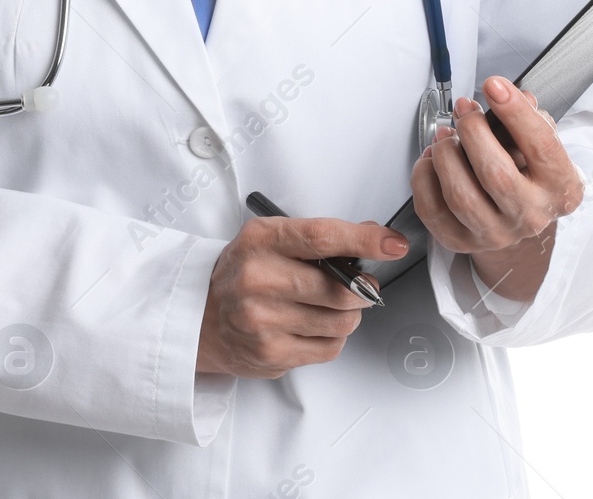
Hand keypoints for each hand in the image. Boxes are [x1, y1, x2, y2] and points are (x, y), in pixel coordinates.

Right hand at [196, 216, 408, 378]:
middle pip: (339, 289)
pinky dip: (333, 337)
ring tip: (332, 307)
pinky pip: (329, 348)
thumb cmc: (242, 272)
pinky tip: (313, 326)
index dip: (365, 241)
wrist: (200, 316)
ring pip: (341, 322)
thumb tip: (374, 238)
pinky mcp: (271, 355)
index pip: (323, 238)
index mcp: (261, 241)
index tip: (392, 244)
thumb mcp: (271, 239)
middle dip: (364, 289)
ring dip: (350, 314)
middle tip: (364, 286)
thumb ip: (319, 238)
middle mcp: (259, 279)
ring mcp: (263, 321)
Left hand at [410, 76, 583, 302]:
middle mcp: (531, 216)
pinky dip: (424, 177)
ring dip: (446, 155)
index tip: (494, 85)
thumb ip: (527, 117)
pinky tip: (432, 159)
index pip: (541, 147)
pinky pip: (432, 210)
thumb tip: (513, 95)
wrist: (516, 215)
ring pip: (461, 196)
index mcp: (560, 187)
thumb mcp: (538, 141)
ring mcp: (496, 234)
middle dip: (473, 132)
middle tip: (464, 109)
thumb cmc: (527, 170)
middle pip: (496, 175)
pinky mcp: (462, 241)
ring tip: (446, 135)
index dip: (516, 113)